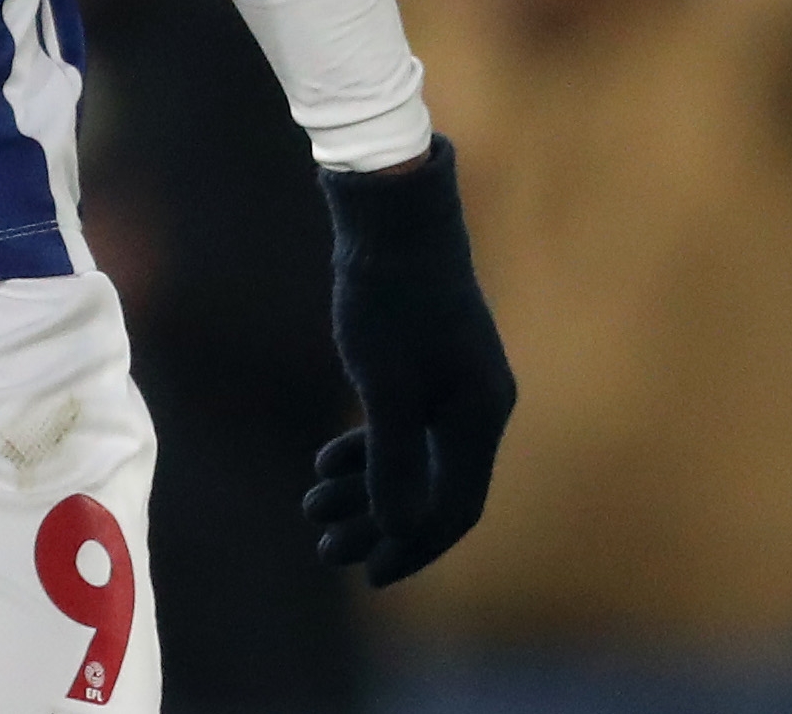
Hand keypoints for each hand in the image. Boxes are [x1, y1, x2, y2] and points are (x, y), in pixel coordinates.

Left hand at [302, 140, 514, 586]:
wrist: (392, 217)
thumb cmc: (389, 298)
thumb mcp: (385, 386)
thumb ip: (394, 459)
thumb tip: (400, 528)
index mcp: (480, 414)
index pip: (456, 508)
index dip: (412, 547)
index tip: (367, 575)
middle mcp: (477, 405)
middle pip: (434, 490)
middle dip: (379, 525)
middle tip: (325, 550)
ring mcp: (455, 383)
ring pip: (414, 459)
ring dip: (365, 489)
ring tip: (310, 508)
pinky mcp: (429, 364)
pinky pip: (404, 427)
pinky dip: (368, 449)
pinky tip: (326, 464)